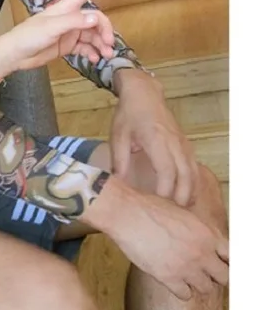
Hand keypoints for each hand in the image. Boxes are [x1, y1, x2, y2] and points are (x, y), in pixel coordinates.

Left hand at [0, 0, 120, 79]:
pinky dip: (91, 52)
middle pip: (95, 19)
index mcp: (66, 8)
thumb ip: (74, 22)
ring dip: (100, 44)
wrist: (15, 55)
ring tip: (105, 56)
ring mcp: (69, 32)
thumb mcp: (51, 27)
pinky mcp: (66, 46)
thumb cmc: (28, 36)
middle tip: (109, 44)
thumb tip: (96, 19)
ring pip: (92, 35)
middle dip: (105, 30)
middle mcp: (70, 18)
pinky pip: (84, 47)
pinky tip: (94, 59)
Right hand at [84, 178, 227, 299]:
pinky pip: (185, 295)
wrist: (127, 215)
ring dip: (197, 283)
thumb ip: (199, 231)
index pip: (231, 257)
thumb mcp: (184, 214)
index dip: (223, 261)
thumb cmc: (151, 209)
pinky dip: (181, 290)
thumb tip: (205, 241)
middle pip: (224, 277)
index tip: (215, 263)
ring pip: (206, 288)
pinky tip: (173, 280)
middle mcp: (201, 252)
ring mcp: (186, 266)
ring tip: (186, 277)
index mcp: (207, 235)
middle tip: (203, 273)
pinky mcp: (168, 277)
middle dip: (214, 275)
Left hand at [112, 69, 199, 206]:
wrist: (144, 94)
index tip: (159, 204)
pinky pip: (193, 166)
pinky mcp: (184, 144)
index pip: (167, 170)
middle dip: (182, 195)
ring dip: (190, 190)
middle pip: (185, 174)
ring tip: (183, 210)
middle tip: (175, 215)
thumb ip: (119, 160)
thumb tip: (117, 183)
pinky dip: (192, 181)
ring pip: (193, 171)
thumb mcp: (117, 137)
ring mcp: (182, 143)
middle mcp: (174, 143)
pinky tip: (187, 194)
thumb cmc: (128, 115)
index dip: (165, 189)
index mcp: (157, 140)